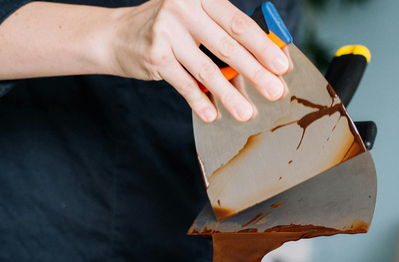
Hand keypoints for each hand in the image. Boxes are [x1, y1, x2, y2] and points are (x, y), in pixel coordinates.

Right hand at [111, 0, 290, 121]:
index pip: (239, 24)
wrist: (116, 35)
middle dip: (256, 72)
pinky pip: (184, 84)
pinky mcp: (155, 55)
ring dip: (230, 95)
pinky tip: (213, 115)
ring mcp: (167, 32)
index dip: (263, 46)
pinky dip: (199, 101)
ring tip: (247, 113)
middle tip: (275, 92)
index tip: (282, 66)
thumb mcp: (195, 22)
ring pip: (207, 69)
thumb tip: (259, 69)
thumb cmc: (166, 29)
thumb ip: (223, 39)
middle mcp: (184, 9)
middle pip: (228, 46)